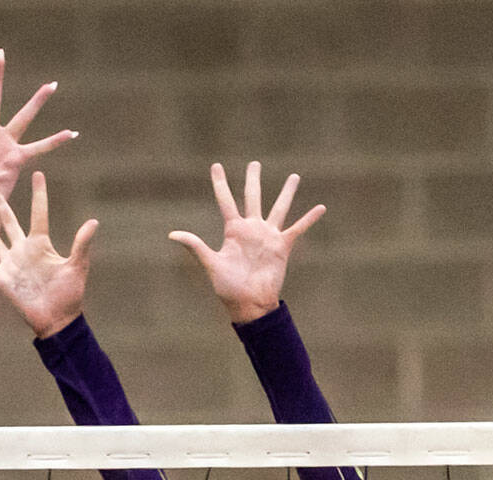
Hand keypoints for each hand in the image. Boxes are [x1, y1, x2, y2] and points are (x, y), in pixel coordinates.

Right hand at [0, 171, 97, 337]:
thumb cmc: (69, 294)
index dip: (39, 194)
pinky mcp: (2, 279)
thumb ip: (81, 244)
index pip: (39, 213)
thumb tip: (93, 221)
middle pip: (9, 221)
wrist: (57, 319)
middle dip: (0, 204)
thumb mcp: (76, 266)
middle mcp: (23, 250)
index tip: (37, 174)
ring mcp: (11, 264)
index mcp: (41, 244)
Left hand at [168, 162, 324, 322]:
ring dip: (287, 193)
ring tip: (294, 176)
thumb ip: (195, 245)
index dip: (220, 183)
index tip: (216, 166)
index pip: (225, 201)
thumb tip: (172, 234)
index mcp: (233, 231)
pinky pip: (298, 229)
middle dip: (253, 180)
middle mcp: (251, 229)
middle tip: (254, 163)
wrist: (249, 303)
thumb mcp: (210, 263)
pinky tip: (320, 207)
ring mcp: (268, 236)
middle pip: (252, 197)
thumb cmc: (228, 287)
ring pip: (279, 207)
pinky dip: (309, 219)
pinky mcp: (282, 246)